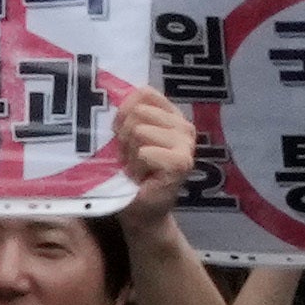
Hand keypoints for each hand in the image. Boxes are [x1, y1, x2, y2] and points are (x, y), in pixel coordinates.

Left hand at [109, 83, 195, 202]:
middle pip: (138, 113)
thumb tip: (118, 93)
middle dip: (124, 136)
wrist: (140, 211)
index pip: (144, 93)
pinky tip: (141, 177)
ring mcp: (186, 144)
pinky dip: (136, 166)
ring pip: (140, 131)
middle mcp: (183, 125)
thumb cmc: (129, 173)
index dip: (124, 112)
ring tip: (134, 167)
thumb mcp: (124, 139)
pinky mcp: (181, 163)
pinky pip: (145, 152)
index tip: (121, 133)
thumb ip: (125, 115)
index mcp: (170, 116)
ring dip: (129, 153)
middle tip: (128, 157)